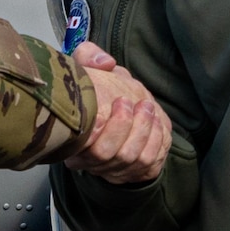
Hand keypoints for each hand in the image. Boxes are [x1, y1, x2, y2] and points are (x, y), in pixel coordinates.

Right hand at [66, 42, 169, 185]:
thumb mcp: (88, 68)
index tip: (120, 100)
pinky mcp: (134, 173)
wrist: (116, 106)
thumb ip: (88, 57)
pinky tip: (157, 123)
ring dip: (145, 132)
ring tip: (148, 108)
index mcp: (72, 138)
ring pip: (131, 160)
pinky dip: (157, 144)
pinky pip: (149, 167)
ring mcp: (111, 170)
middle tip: (138, 102)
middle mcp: (88, 160)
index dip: (105, 126)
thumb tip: (105, 63)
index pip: (83, 145)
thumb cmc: (98, 89)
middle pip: (107, 154)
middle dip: (127, 126)